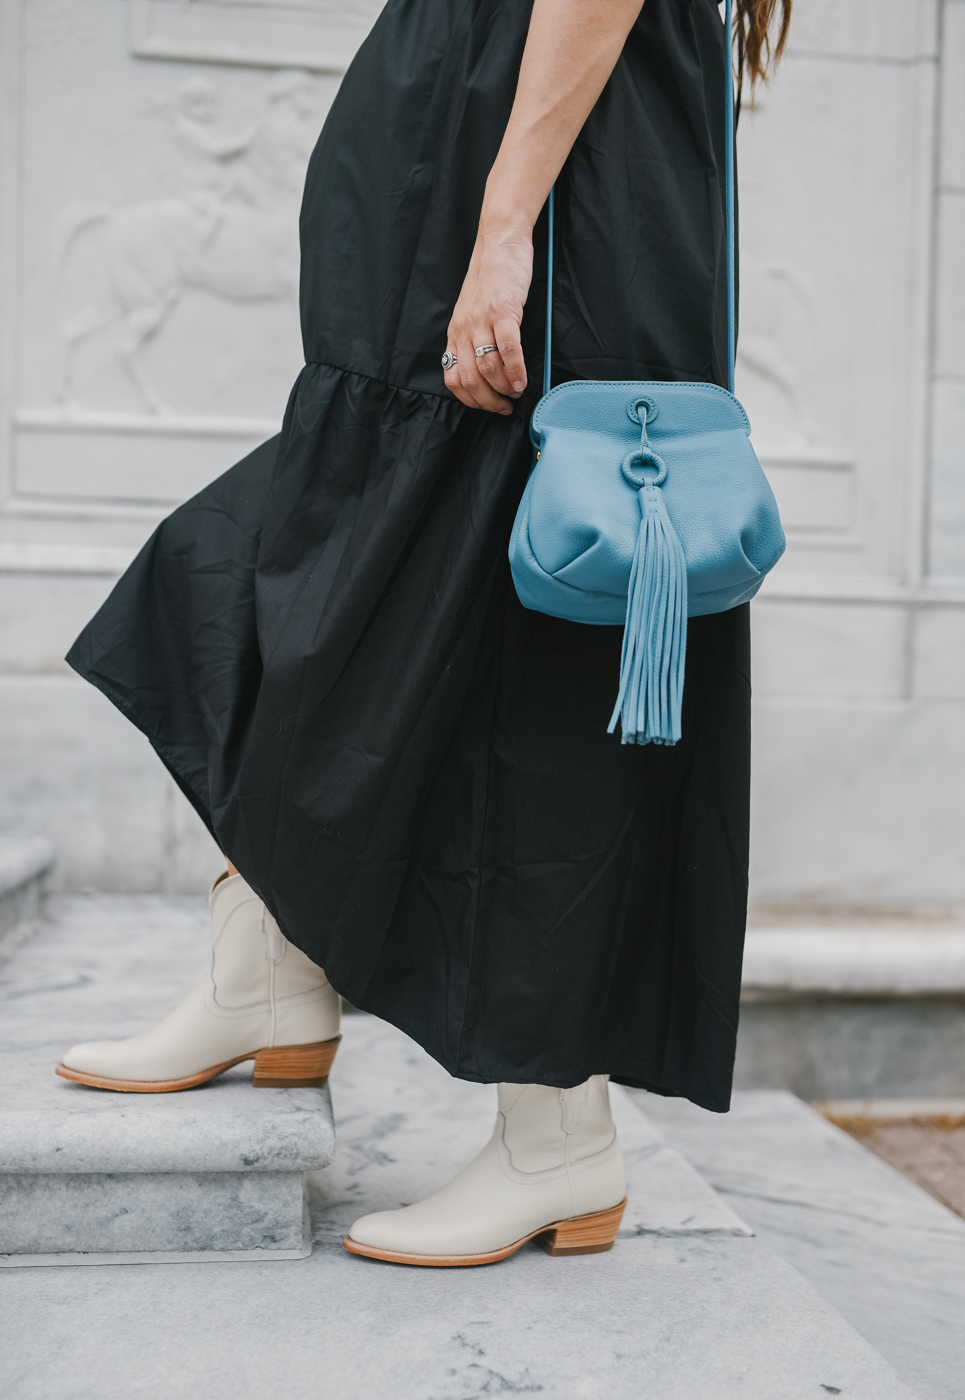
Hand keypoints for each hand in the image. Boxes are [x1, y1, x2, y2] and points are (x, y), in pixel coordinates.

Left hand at [443, 219, 531, 413]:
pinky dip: (515, 370)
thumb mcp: (474, 312)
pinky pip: (507, 349)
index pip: (453, 378)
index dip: (471, 400)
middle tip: (505, 407)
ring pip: (486, 368)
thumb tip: (490, 371)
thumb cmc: (492, 278)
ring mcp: (482, 320)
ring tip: (516, 393)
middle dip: (488, 402)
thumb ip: (476, 338)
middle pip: (469, 379)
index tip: (489, 406)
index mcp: (456, 332)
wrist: (500, 242)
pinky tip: (522, 380)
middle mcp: (464, 329)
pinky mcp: (502, 310)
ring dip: (503, 388)